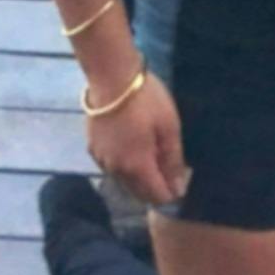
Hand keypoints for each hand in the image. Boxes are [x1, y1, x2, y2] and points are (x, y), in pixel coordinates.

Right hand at [86, 67, 188, 209]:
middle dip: (156, 189)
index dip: (171, 193)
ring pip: (124, 182)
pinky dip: (126, 168)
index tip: (182, 182)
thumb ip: (173, 160)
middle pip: (138, 193)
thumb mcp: (169, 127)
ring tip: (156, 162)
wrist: (111, 79)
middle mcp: (116, 170)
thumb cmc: (147, 101)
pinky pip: (113, 168)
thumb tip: (178, 189)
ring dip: (140, 180)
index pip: (155, 195)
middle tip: (171, 173)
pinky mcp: (92, 149)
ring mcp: (101, 160)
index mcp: (137, 167)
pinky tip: (135, 152)